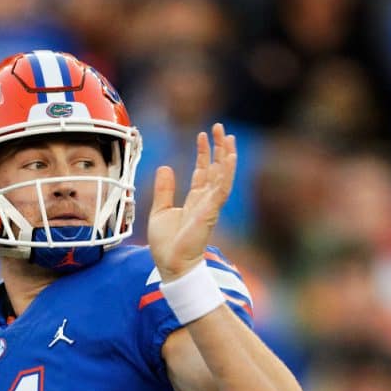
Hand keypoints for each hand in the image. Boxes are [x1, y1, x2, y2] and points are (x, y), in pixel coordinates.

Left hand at [147, 123, 236, 281]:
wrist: (170, 263)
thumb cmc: (166, 244)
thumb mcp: (160, 210)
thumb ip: (164, 189)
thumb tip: (166, 167)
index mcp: (194, 200)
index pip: (203, 172)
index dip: (204, 153)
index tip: (202, 136)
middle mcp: (205, 200)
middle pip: (216, 169)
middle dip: (218, 148)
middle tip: (219, 127)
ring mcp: (210, 205)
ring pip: (223, 175)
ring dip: (226, 155)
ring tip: (227, 136)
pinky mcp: (211, 211)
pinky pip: (222, 188)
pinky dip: (227, 172)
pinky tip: (230, 157)